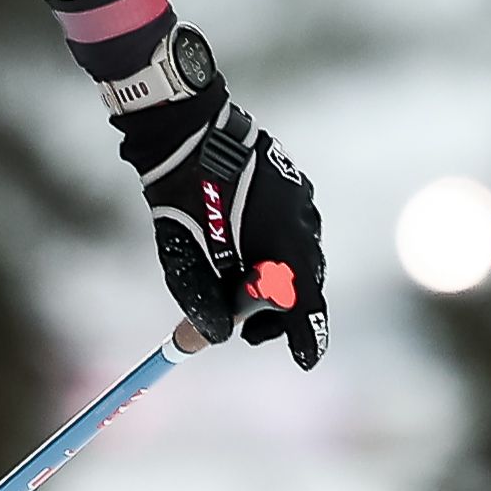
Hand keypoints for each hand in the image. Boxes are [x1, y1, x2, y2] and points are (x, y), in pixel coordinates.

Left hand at [105, 25, 327, 368]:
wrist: (186, 129)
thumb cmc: (181, 194)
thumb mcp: (183, 257)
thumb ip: (201, 300)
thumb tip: (214, 339)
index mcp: (284, 243)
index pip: (306, 303)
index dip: (308, 336)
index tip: (305, 361)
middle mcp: (303, 223)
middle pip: (303, 284)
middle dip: (277, 313)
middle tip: (249, 332)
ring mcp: (302, 201)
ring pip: (296, 256)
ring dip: (273, 279)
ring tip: (237, 286)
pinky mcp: (292, 186)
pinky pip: (290, 230)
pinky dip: (271, 249)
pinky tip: (241, 247)